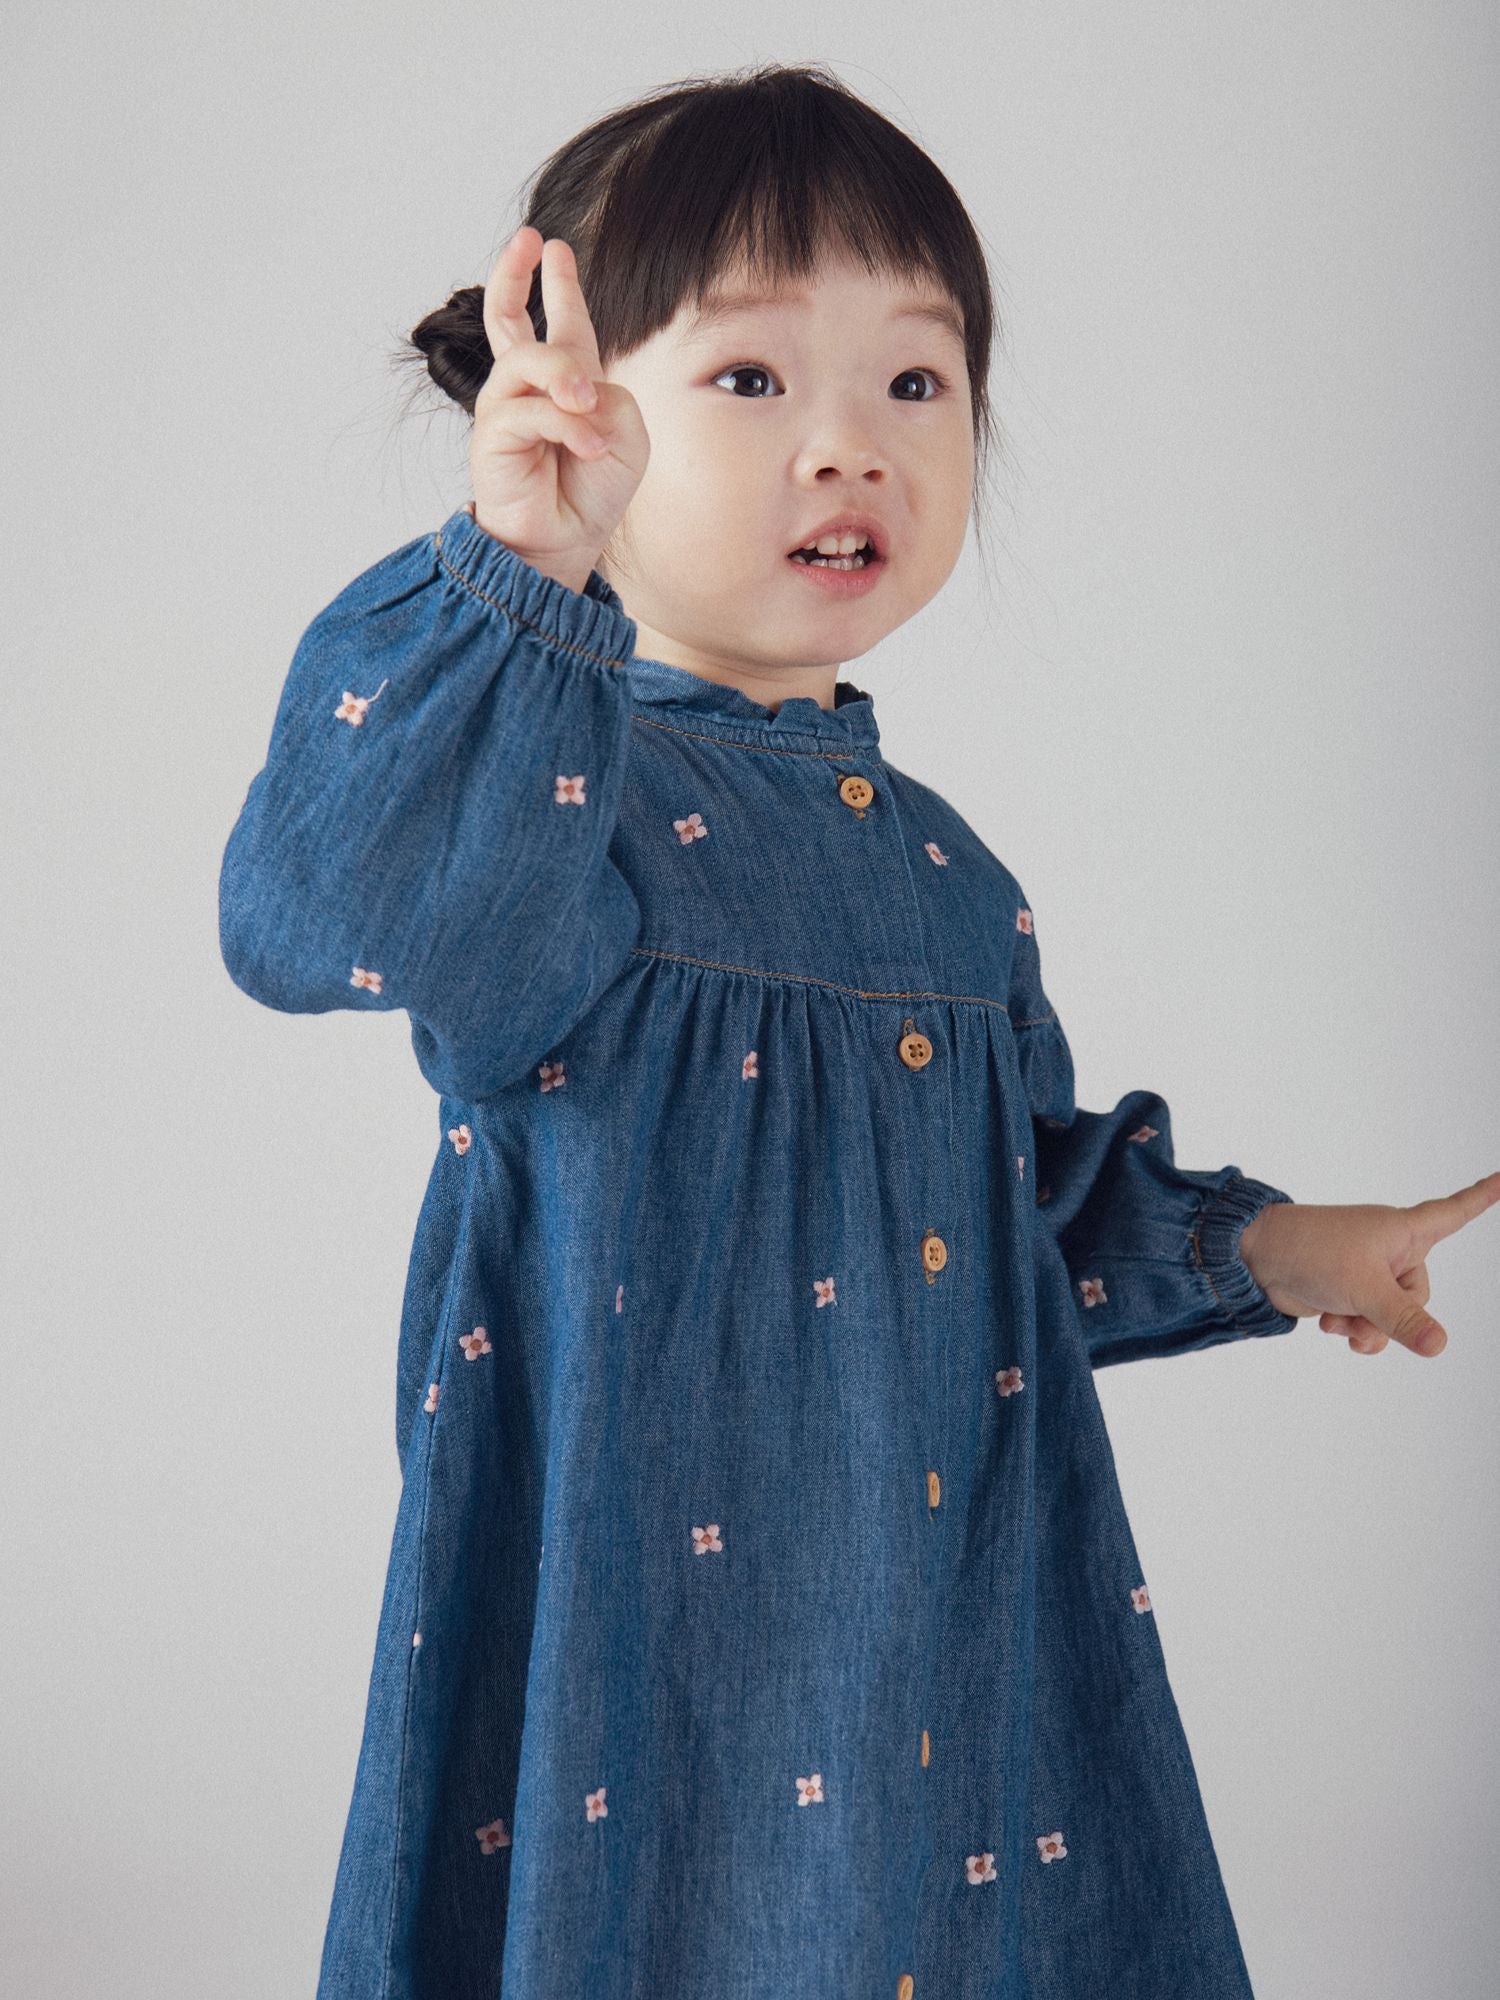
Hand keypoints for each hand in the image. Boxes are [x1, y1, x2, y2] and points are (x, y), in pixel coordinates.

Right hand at [468, 226, 647, 578]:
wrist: (565, 543)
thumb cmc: (593, 492)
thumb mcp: (626, 433)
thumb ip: (611, 393)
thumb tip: (572, 386)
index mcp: (565, 385)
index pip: (559, 325)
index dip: (556, 285)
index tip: (553, 246)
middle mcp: (528, 390)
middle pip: (508, 320)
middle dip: (514, 274)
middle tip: (529, 239)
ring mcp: (505, 409)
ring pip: (529, 360)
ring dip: (566, 377)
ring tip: (587, 408)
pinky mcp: (491, 436)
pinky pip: (530, 410)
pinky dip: (566, 426)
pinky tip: (588, 447)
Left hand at [1237, 1170, 1499, 1357]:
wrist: (1256, 1260)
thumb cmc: (1311, 1252)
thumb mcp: (1365, 1289)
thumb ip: (1404, 1319)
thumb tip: (1439, 1345)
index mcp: (1404, 1230)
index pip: (1456, 1212)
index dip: (1484, 1196)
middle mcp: (1391, 1249)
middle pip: (1419, 1296)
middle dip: (1392, 1314)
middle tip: (1359, 1306)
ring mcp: (1369, 1271)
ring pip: (1392, 1317)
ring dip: (1368, 1328)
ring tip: (1339, 1321)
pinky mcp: (1347, 1291)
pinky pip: (1368, 1323)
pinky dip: (1351, 1328)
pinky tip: (1328, 1323)